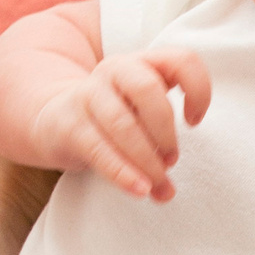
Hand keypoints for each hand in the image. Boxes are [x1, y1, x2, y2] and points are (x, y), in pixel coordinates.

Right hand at [24, 49, 210, 200]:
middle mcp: (116, 70)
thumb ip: (162, 146)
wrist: (56, 118)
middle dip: (165, 131)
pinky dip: (122, 173)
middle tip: (171, 160)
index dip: (198, 90)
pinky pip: (99, 149)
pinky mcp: (69, 122)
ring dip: (147, 159)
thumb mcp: (142, 116)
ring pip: (123, 124)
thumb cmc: (114, 118)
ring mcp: (88, 93)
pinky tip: (139, 190)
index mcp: (144, 63)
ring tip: (157, 182)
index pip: (181, 60)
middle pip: (148, 90)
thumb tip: (168, 193)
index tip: (194, 122)